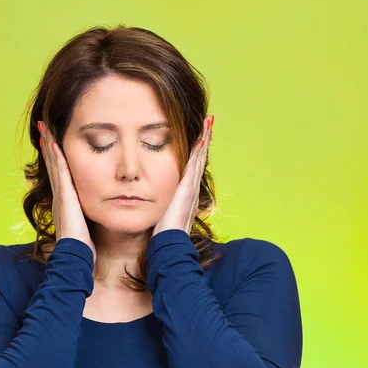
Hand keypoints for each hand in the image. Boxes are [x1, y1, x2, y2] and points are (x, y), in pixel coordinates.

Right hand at [38, 121, 96, 263]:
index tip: (53, 141)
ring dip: (49, 146)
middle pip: (53, 165)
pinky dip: (56, 158)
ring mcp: (60, 196)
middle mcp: (60, 196)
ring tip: (44, 129)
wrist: (75, 256)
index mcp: (65, 202)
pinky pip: (60, 173)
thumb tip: (102, 213)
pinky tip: (54, 144)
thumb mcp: (86, 227)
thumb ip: (89, 218)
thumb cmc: (83, 247)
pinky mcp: (64, 197)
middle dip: (48, 146)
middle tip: (43, 127)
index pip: (60, 174)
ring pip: (54, 165)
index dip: (56, 158)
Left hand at [151, 114, 213, 236]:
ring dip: (204, 141)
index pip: (192, 168)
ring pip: (199, 159)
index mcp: (185, 194)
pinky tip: (202, 138)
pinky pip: (194, 166)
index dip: (197, 153)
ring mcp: (191, 189)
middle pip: (199, 160)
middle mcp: (191, 189)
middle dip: (204, 141)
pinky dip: (199, 152)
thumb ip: (163, 207)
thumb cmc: (165, 234)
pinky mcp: (187, 189)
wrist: (169, 244)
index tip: (200, 137)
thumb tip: (159, 204)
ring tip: (209, 124)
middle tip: (209, 123)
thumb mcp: (164, 215)